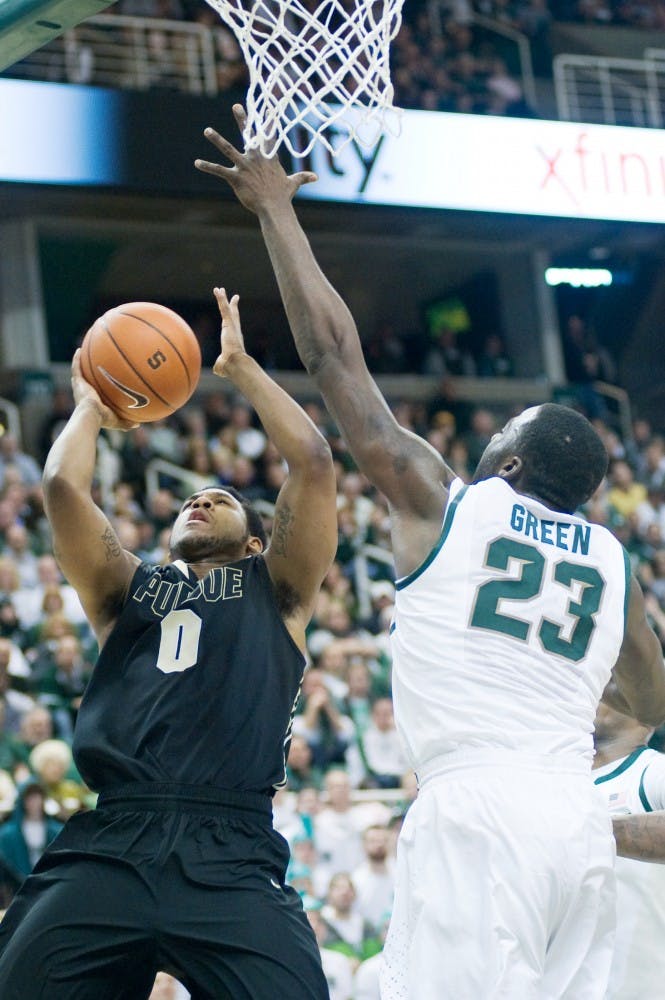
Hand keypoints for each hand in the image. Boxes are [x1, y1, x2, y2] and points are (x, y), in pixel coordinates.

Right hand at [71, 350, 137, 430]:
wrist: (92, 414)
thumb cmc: (104, 419)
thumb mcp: (118, 421)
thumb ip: (127, 422)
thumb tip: (138, 424)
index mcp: (91, 402)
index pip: (92, 393)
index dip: (93, 387)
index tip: (98, 381)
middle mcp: (83, 393)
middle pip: (84, 382)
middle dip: (86, 374)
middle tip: (90, 367)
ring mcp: (80, 387)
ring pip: (78, 372)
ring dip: (79, 363)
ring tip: (81, 352)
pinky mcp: (78, 382)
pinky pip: (76, 367)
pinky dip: (76, 359)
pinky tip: (79, 350)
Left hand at [194, 104, 316, 214]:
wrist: (274, 208)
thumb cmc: (282, 196)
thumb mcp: (293, 184)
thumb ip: (303, 178)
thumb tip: (316, 177)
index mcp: (268, 157)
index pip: (268, 135)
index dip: (267, 120)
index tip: (266, 107)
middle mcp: (255, 158)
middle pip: (248, 135)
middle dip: (242, 119)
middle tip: (236, 106)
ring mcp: (244, 166)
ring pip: (228, 149)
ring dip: (216, 139)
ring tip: (207, 130)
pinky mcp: (235, 178)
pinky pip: (219, 170)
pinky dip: (208, 166)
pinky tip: (197, 162)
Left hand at [212, 288, 246, 377]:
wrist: (235, 363)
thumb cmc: (230, 367)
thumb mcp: (223, 365)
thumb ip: (220, 366)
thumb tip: (218, 371)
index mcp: (233, 338)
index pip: (233, 325)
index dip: (233, 318)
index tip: (234, 311)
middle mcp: (234, 330)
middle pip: (233, 314)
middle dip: (232, 305)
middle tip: (234, 297)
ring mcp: (232, 326)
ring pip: (226, 309)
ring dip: (223, 299)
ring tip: (219, 289)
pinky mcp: (228, 323)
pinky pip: (223, 308)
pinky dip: (221, 299)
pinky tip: (217, 290)